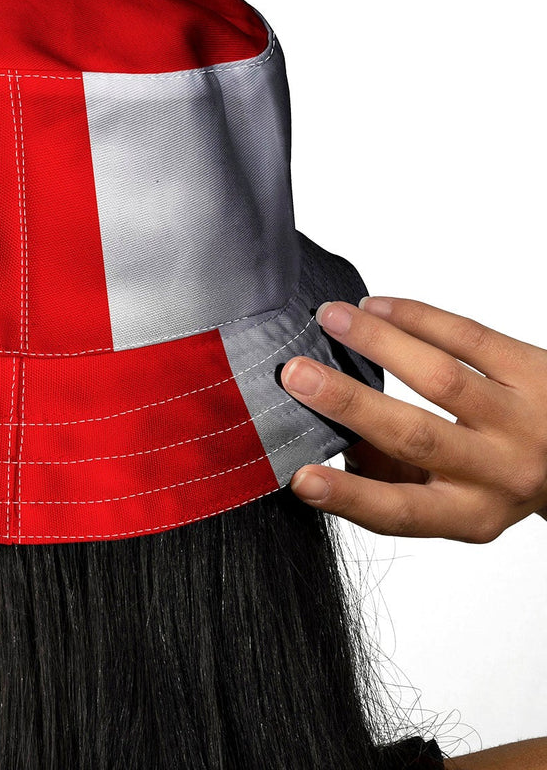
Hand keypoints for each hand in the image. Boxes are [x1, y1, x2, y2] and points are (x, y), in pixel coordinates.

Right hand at [280, 296, 546, 541]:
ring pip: (441, 376)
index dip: (348, 495)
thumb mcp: (448, 494)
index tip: (301, 476)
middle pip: (416, 434)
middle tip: (296, 373)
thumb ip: (387, 473)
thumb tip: (329, 432)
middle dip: (348, 401)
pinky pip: (468, 337)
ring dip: (376, 341)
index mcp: (471, 512)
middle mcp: (502, 471)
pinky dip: (415, 317)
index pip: (401, 511)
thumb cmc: (497, 473)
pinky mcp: (538, 371)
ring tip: (330, 317)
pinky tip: (376, 306)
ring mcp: (524, 420)